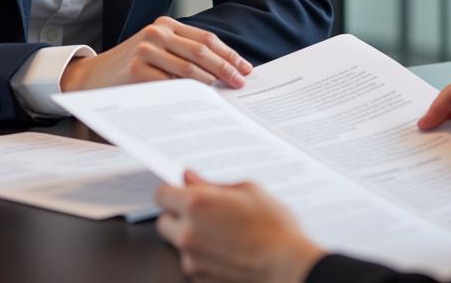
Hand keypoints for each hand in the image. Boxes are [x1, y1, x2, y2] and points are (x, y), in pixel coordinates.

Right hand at [60, 17, 251, 91]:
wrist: (92, 76)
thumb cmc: (131, 66)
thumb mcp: (157, 50)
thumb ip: (183, 54)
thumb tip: (223, 72)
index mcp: (165, 25)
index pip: (206, 39)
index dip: (228, 54)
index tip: (245, 69)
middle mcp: (156, 32)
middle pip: (201, 51)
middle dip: (225, 68)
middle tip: (240, 83)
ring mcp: (145, 49)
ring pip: (188, 68)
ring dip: (210, 82)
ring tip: (224, 94)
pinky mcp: (136, 69)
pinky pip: (169, 83)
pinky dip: (187, 93)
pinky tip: (199, 101)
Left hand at [156, 170, 325, 282]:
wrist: (288, 267)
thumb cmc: (274, 227)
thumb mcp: (247, 190)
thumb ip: (211, 184)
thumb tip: (189, 177)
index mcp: (197, 204)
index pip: (161, 194)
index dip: (173, 191)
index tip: (183, 193)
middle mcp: (188, 232)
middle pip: (164, 220)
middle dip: (178, 215)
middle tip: (204, 213)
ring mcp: (192, 260)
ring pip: (178, 243)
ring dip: (191, 237)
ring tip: (222, 234)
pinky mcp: (200, 279)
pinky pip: (192, 262)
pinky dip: (202, 256)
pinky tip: (227, 251)